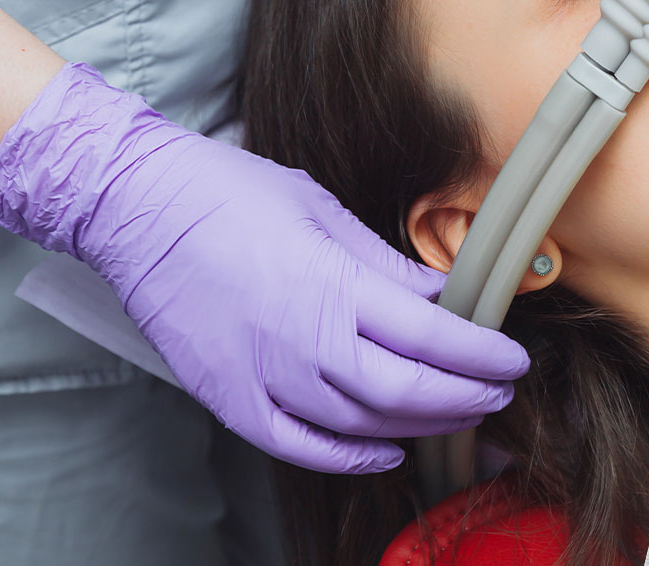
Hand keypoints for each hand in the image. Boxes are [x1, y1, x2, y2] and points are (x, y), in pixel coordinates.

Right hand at [0, 63, 528, 473]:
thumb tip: (439, 293)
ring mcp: (261, 376)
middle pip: (406, 391)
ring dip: (419, 425)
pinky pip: (297, 445)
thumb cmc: (228, 193)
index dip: (482, 354)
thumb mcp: (323, 210)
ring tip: (456, 413)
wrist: (135, 206)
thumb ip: (385, 264)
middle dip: (465, 397)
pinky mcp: (227, 398)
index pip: (431, 337)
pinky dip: (347, 455)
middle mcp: (301, 341)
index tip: (513, 359)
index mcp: (332, 286)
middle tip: (499, 393)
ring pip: (360, 423)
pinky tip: (384, 450)